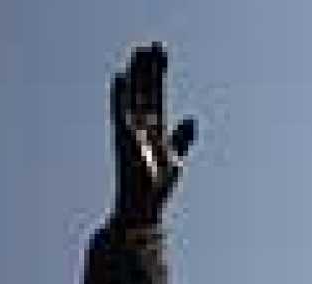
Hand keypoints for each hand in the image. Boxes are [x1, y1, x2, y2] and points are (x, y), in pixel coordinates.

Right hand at [110, 43, 195, 225]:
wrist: (143, 209)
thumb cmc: (156, 189)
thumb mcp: (174, 159)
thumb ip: (182, 138)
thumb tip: (192, 119)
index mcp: (154, 131)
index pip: (157, 97)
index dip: (159, 76)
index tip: (161, 54)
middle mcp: (141, 129)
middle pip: (146, 93)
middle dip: (150, 70)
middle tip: (153, 45)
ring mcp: (131, 134)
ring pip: (135, 98)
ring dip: (137, 76)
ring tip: (139, 52)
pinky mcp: (124, 141)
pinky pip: (120, 114)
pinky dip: (119, 96)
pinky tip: (121, 78)